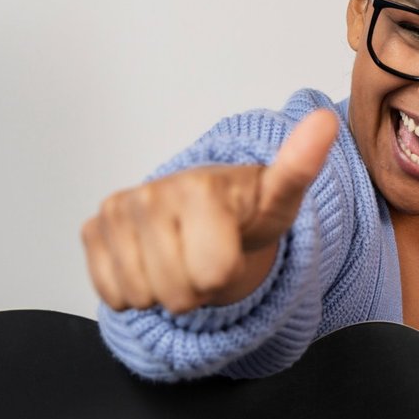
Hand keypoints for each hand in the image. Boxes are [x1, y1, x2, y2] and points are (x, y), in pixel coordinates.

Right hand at [82, 109, 338, 313]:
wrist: (204, 206)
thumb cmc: (243, 209)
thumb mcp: (279, 197)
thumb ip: (300, 166)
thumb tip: (326, 121)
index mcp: (198, 187)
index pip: (213, 275)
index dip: (226, 275)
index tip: (230, 248)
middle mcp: (151, 194)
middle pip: (176, 293)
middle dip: (196, 287)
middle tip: (205, 255)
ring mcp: (117, 211)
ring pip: (141, 297)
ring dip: (165, 290)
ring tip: (182, 256)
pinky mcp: (93, 228)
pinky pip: (111, 293)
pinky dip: (133, 289)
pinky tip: (152, 261)